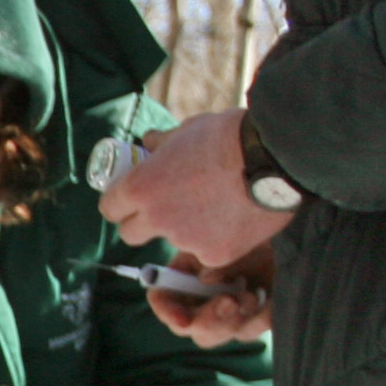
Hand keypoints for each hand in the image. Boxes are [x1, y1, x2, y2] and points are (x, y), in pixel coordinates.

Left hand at [105, 111, 297, 269]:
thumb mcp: (188, 130)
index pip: (110, 208)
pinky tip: (236, 218)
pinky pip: (207, 251)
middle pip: (131, 234)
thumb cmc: (229, 137)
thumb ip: (163, 143)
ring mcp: (186, 241)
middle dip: (142, 224)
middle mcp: (157, 219)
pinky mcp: (215, 255)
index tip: (129, 200)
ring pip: (174, 241)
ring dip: (184, 229)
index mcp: (142, 187)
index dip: (119, 203)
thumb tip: (149, 142)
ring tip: (215, 204)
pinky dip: (216, 239)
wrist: (275, 158)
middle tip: (164, 209)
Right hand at [152, 241, 273, 347]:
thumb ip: (213, 259)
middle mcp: (197, 299)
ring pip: (215, 335)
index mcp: (184, 275)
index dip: (167, 311)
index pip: (163, 299)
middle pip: (188, 327)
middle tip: (228, 302)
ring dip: (233, 319)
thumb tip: (207, 279)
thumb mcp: (227, 240)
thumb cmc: (248, 235)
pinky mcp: (248, 321)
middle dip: (207, 320)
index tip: (184, 320)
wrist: (283, 239)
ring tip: (251, 295)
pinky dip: (257, 320)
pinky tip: (267, 303)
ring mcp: (222, 314)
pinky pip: (247, 333)